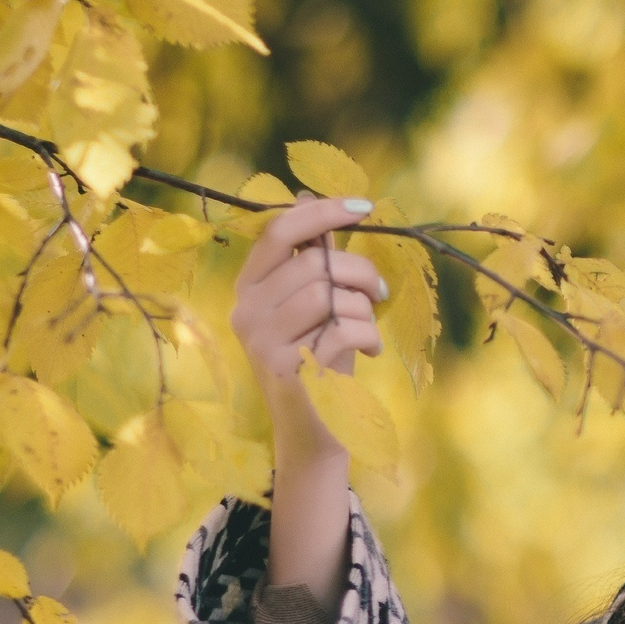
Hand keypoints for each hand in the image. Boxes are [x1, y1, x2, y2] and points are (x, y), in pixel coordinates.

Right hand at [230, 194, 388, 457]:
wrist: (317, 428)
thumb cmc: (321, 359)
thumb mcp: (318, 305)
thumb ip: (315, 257)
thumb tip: (309, 195)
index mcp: (249, 287)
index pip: (280, 231)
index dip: (323, 212)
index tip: (364, 206)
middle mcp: (245, 311)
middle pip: (316, 265)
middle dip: (360, 274)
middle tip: (378, 292)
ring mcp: (260, 342)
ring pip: (329, 295)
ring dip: (364, 308)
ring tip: (368, 329)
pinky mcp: (285, 371)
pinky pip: (342, 331)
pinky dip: (367, 336)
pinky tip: (368, 351)